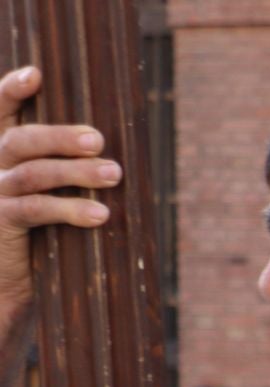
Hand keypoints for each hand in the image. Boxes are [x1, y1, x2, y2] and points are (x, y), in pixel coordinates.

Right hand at [0, 67, 120, 312]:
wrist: (3, 286)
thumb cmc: (37, 236)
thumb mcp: (44, 196)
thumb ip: (61, 170)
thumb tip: (111, 154)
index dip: (10, 90)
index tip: (35, 73)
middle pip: (21, 140)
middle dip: (61, 137)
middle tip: (100, 141)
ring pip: (33, 173)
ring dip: (77, 172)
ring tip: (115, 174)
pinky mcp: (0, 222)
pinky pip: (36, 210)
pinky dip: (70, 209)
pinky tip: (101, 215)